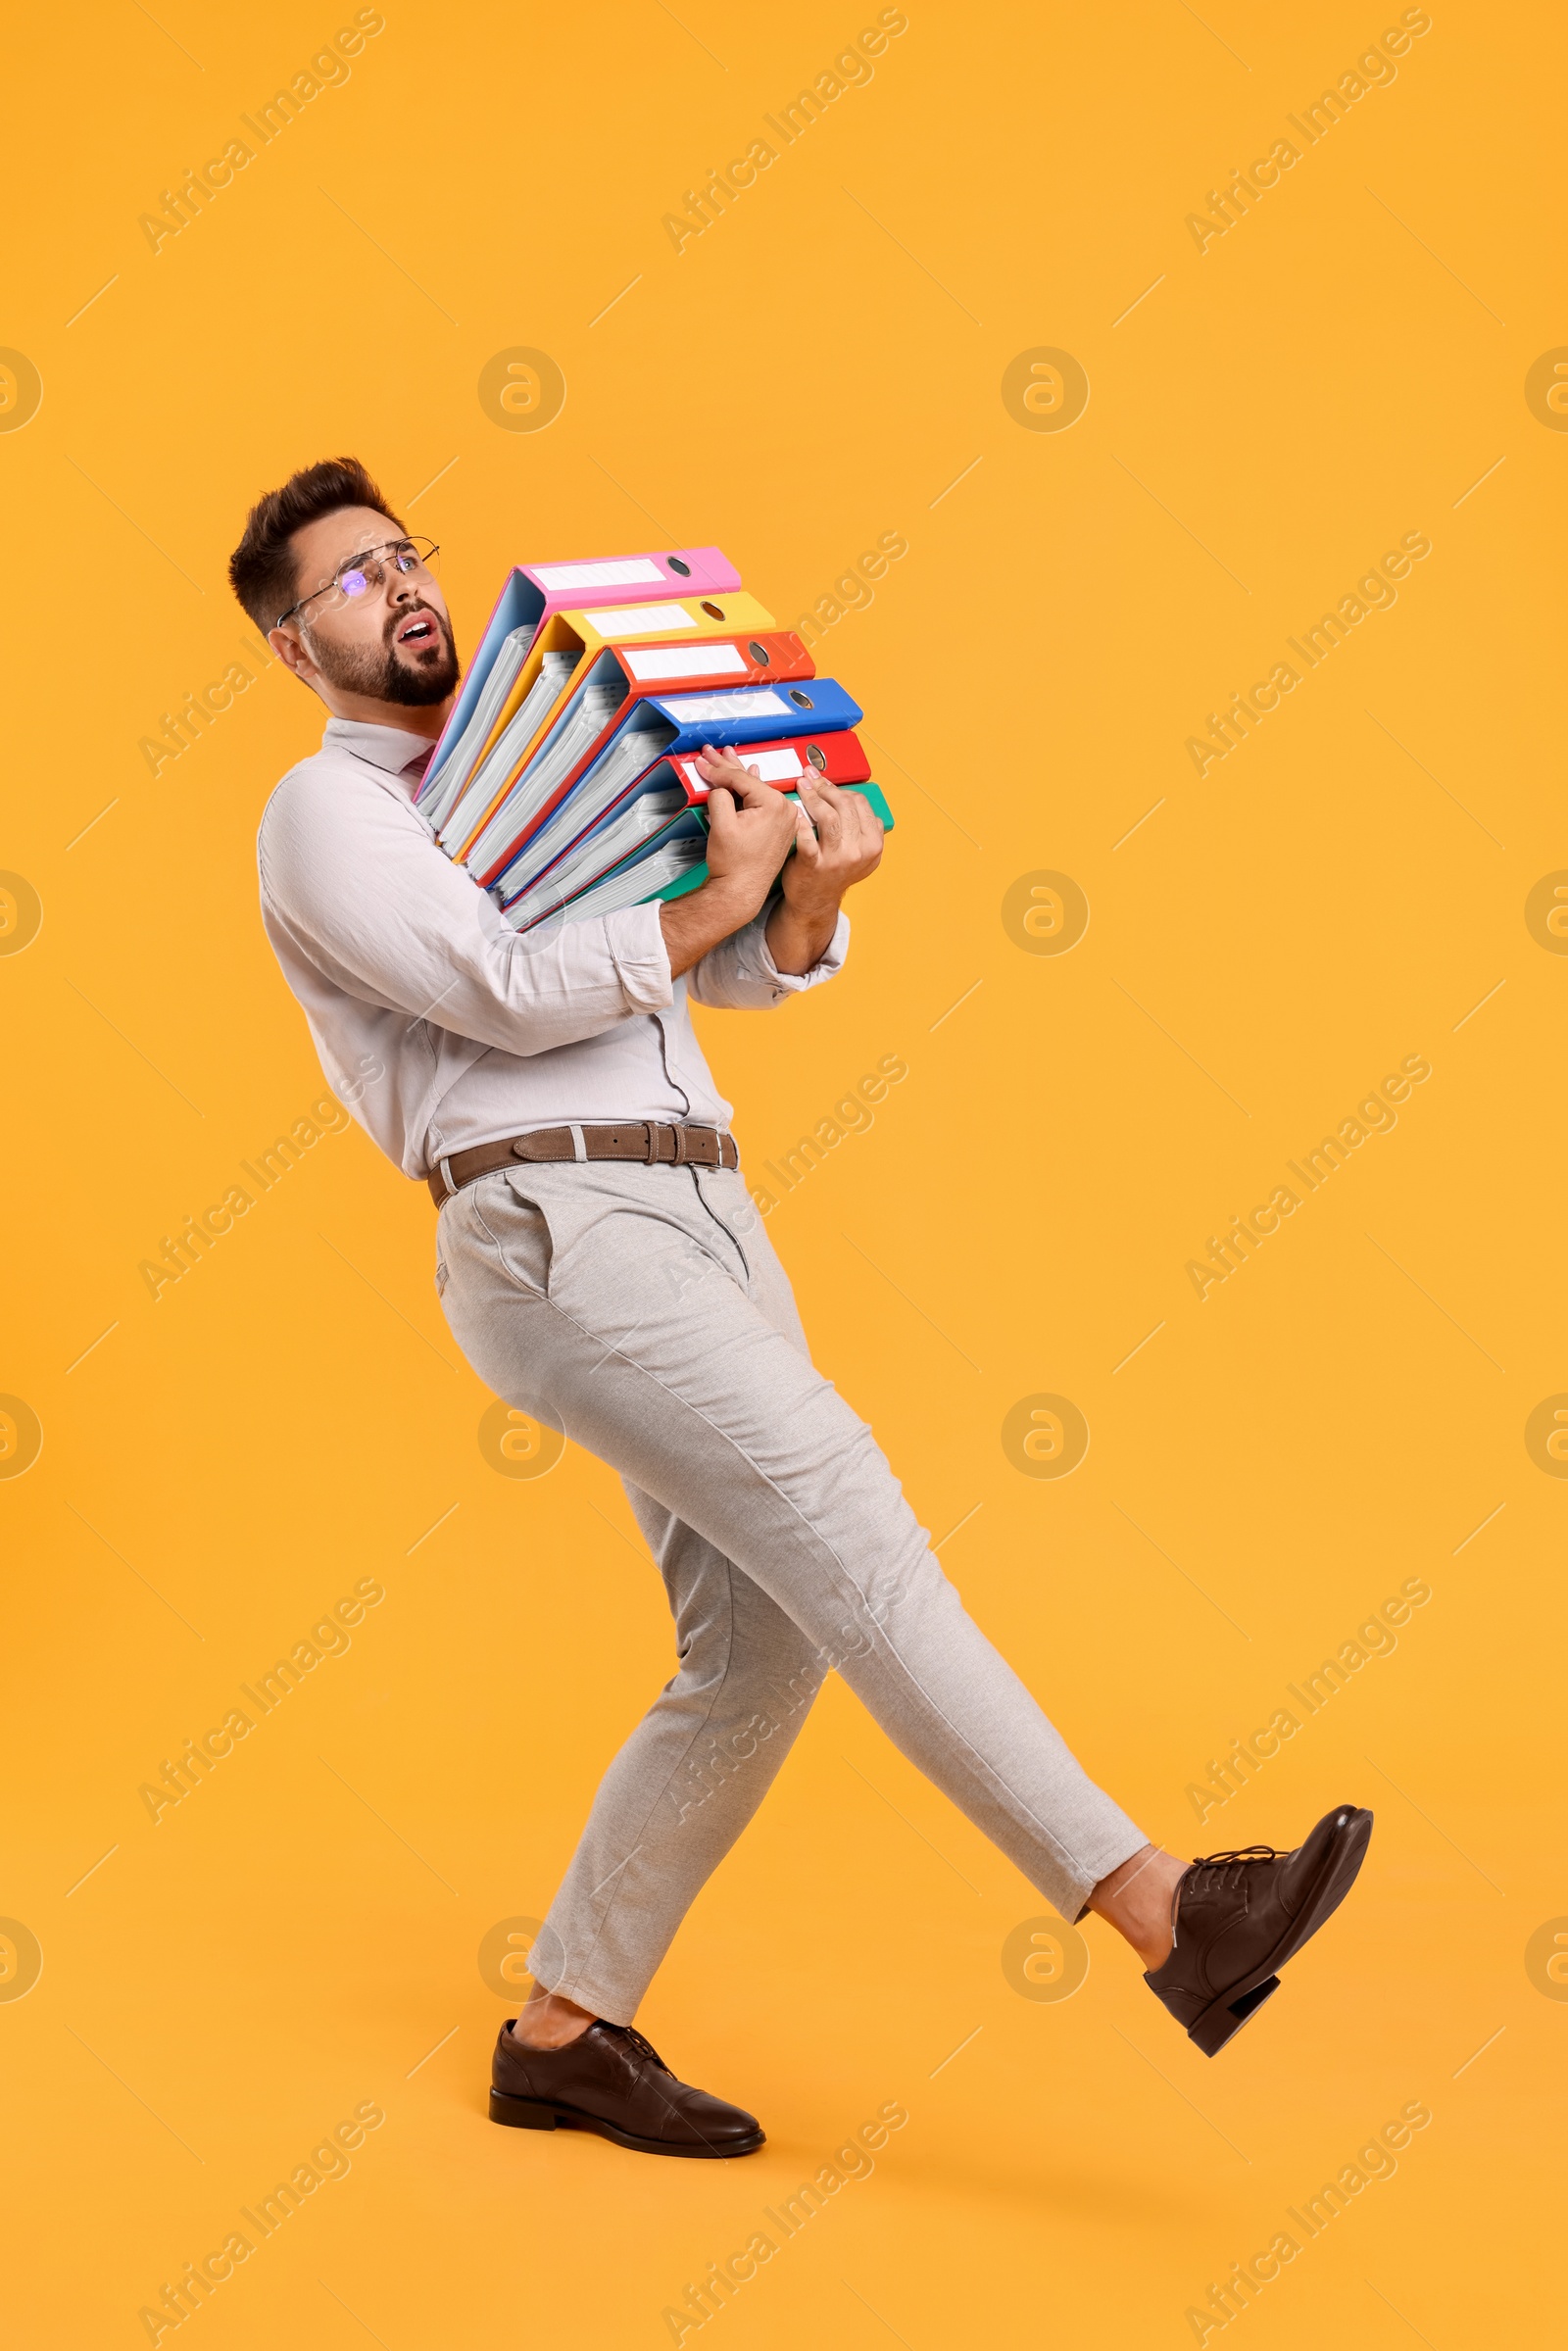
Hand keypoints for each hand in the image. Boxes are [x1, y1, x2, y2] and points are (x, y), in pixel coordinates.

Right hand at [698, 747, 798, 912]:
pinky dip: (749, 793)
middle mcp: (786, 811)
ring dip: (738, 778)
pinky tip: (750, 777)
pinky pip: (762, 803)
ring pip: (756, 791)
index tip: (703, 763)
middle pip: (750, 782)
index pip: (742, 779)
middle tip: (711, 754)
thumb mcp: (721, 823)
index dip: (718, 770)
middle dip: (727, 767)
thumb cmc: (735, 866)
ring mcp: (784, 820)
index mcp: (775, 805)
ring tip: (727, 759)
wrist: (740, 893)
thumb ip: (719, 795)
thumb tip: (719, 787)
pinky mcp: (779, 829)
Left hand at [778, 770, 883, 918]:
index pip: (861, 803)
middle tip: (810, 778)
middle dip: (825, 787)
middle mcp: (859, 852)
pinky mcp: (813, 864)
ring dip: (813, 796)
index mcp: (873, 845)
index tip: (826, 782)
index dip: (841, 788)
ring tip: (801, 787)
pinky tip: (793, 811)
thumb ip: (862, 827)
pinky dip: (799, 821)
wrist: (815, 901)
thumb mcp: (860, 852)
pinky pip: (806, 836)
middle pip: (845, 805)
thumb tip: (849, 795)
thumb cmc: (833, 871)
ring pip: (828, 816)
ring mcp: (836, 859)